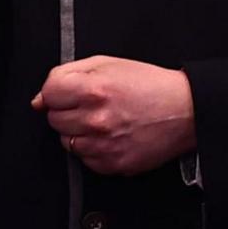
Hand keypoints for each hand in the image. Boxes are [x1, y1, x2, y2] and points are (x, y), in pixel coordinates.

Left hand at [33, 56, 197, 177]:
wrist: (187, 111)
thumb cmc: (150, 85)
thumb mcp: (108, 64)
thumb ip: (66, 75)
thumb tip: (40, 100)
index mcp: (93, 89)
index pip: (48, 94)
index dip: (58, 92)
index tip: (70, 93)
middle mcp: (96, 119)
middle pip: (54, 119)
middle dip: (69, 111)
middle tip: (93, 106)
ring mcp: (104, 145)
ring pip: (67, 141)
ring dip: (79, 132)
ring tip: (105, 121)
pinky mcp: (113, 164)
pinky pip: (85, 160)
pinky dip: (94, 150)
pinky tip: (112, 136)